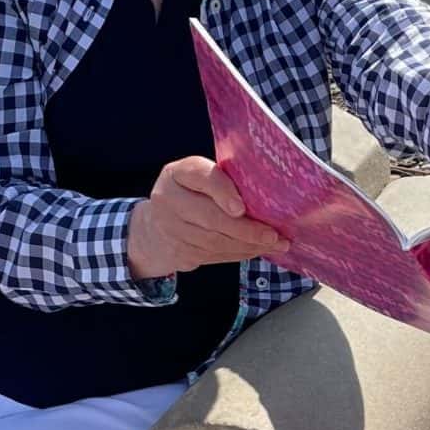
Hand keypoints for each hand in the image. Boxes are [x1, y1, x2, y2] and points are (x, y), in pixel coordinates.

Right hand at [126, 156, 289, 279]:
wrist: (154, 229)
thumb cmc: (188, 195)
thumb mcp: (198, 177)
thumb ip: (222, 180)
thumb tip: (264, 194)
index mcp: (177, 174)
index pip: (201, 177)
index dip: (223, 192)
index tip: (242, 208)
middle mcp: (168, 200)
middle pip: (211, 218)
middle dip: (246, 229)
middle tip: (273, 235)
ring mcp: (171, 230)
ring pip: (216, 242)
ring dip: (249, 245)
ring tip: (276, 244)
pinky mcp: (180, 254)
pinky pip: (216, 256)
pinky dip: (241, 254)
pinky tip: (258, 250)